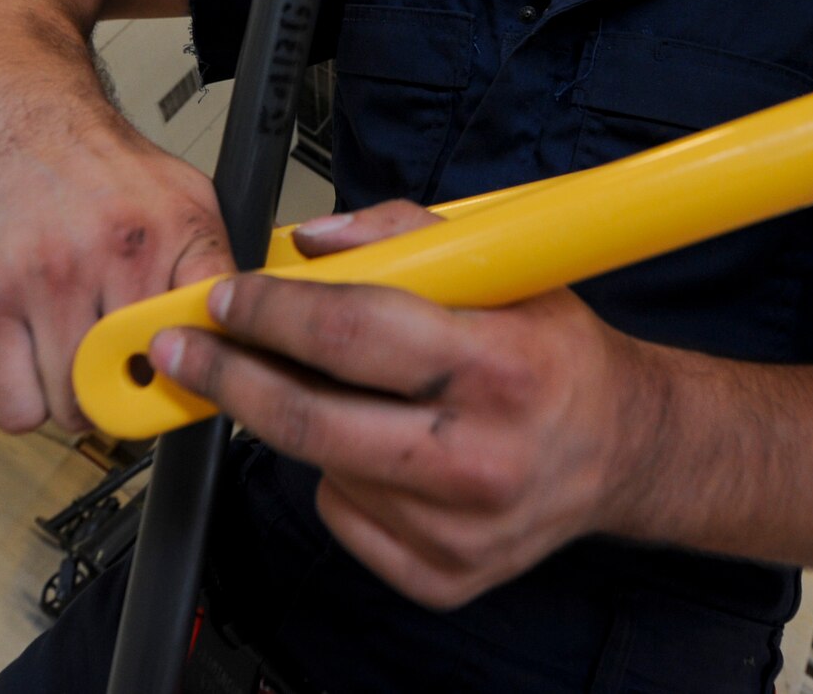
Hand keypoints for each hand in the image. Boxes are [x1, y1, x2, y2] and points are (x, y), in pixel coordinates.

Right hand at [0, 95, 230, 433]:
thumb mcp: (187, 200)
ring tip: (69, 357)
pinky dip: (20, 401)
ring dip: (70, 397)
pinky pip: (9, 404)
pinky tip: (29, 362)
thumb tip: (242, 334)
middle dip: (125, 389)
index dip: (202, 374)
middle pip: (129, 388)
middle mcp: (107, 256)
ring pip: (67, 406)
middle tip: (116, 369)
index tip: (189, 382)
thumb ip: (214, 266)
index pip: (207, 338)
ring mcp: (38, 280)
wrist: (21, 114)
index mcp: (169, 235)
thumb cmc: (100, 164)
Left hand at [149, 200, 661, 608]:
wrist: (623, 449)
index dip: (271, 314)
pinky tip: (382, 447)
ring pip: (322, 467)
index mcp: (501, 364)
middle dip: (232, 377)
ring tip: (345, 392)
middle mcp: (483, 455)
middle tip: (190, 350)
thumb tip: (310, 243)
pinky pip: (344, 517)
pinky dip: (339, 476)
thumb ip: (405, 236)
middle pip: (312, 420)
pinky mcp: (445, 575)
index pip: (353, 335)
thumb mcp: (505, 268)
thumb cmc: (558, 354)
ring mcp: (461, 528)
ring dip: (304, 421)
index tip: (226, 300)